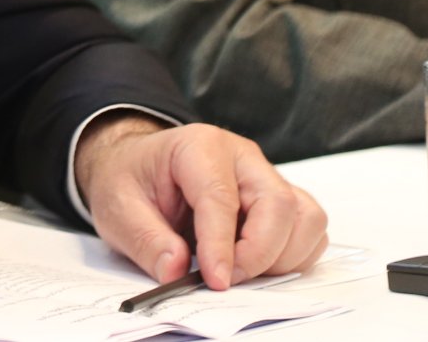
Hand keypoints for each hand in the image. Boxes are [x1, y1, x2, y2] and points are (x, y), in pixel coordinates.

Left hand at [74, 116, 327, 290]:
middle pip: (278, 203)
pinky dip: (293, 255)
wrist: (140, 166)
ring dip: (282, 255)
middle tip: (226, 280)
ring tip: (241, 270)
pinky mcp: (279, 198)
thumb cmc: (132, 179)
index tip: (216, 281)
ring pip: (304, 216)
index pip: (221, 197)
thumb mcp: (117, 207)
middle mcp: (242, 157)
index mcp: (199, 147)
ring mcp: (265, 176)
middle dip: (258, 253)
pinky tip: (257, 263)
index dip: (222, 245)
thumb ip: (145, 239)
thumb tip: (175, 270)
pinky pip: (309, 228)